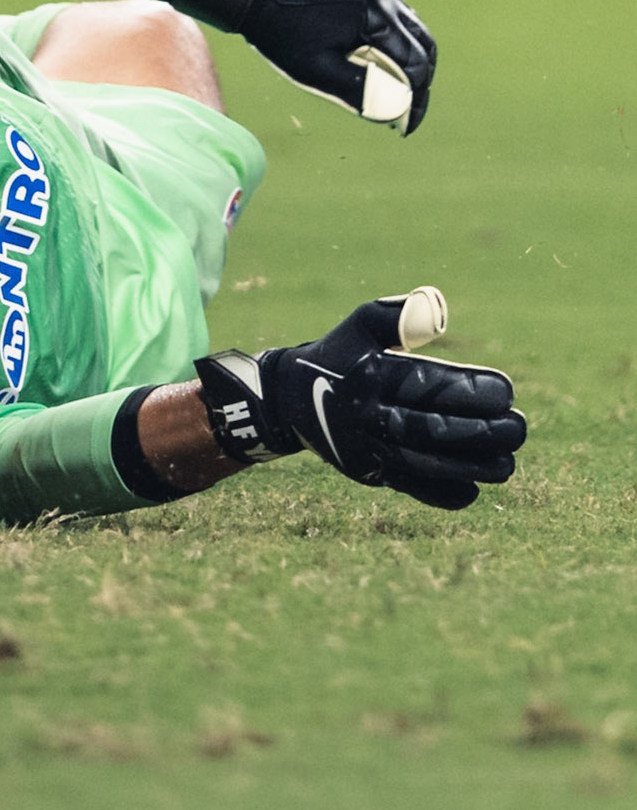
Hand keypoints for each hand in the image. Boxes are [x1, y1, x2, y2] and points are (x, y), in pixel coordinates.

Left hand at [163, 0, 436, 134]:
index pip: (414, 62)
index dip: (415, 98)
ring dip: (409, 58)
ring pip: (410, 27)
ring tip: (397, 89)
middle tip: (409, 110)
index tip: (407, 125)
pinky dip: (394, 39)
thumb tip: (393, 112)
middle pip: (422, 43)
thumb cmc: (282, 35)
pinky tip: (380, 60)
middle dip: (420, 80)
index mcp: (375, 14)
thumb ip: (359, 91)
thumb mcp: (318, 72)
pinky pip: (392, 13)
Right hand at [194, 287, 525, 509]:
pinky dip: (438, 494)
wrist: (289, 400)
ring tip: (507, 464)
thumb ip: (398, 316)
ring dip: (470, 466)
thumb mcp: (360, 324)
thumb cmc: (339, 354)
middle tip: (519, 428)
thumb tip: (437, 315)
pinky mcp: (365, 471)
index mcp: (370, 375)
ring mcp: (366, 447)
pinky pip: (406, 486)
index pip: (427, 385)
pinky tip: (472, 492)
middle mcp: (367, 414)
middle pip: (430, 428)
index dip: (471, 391)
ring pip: (423, 462)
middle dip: (481, 432)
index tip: (507, 391)